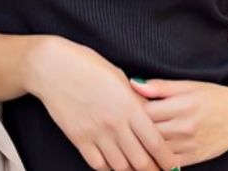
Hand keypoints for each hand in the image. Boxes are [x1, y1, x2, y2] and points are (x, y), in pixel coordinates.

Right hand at [27, 37, 180, 170]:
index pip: (155, 142)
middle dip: (152, 170)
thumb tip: (151, 116)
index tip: (174, 167)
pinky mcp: (78, 139)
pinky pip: (97, 164)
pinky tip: (115, 166)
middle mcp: (114, 124)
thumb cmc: (89, 66)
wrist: (54, 68)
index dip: (166, 159)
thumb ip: (137, 100)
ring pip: (119, 166)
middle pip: (139, 159)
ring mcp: (95, 133)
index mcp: (129, 106)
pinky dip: (108, 168)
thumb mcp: (120, 78)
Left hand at [129, 78, 227, 165]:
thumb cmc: (214, 97)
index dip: (132, 110)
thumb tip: (133, 84)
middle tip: (126, 125)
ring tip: (132, 139)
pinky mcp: (194, 158)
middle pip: (147, 132)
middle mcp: (185, 126)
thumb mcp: (189, 85)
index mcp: (183, 105)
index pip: (145, 111)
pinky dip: (156, 159)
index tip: (126, 108)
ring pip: (155, 149)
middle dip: (134, 129)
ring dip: (142, 145)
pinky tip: (148, 153)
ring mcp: (189, 145)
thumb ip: (160, 87)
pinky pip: (167, 163)